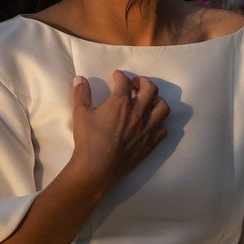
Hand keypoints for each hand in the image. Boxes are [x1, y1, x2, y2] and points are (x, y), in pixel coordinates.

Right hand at [67, 70, 169, 193]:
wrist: (98, 168)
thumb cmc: (89, 140)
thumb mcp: (81, 114)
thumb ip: (81, 94)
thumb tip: (79, 79)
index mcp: (120, 103)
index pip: (125, 82)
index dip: (121, 76)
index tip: (117, 76)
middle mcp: (138, 113)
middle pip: (151, 90)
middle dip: (144, 82)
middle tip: (137, 84)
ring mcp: (146, 129)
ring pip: (163, 108)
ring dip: (157, 101)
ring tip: (150, 101)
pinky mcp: (150, 144)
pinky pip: (163, 130)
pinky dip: (159, 124)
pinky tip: (151, 124)